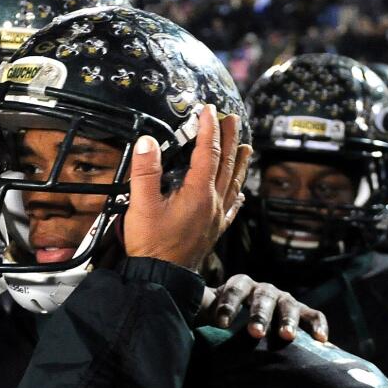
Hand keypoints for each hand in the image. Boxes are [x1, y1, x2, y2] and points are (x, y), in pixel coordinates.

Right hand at [123, 105, 251, 270]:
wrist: (161, 277)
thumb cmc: (151, 244)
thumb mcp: (141, 205)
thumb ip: (145, 172)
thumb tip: (147, 142)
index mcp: (198, 192)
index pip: (208, 152)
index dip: (209, 128)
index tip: (209, 110)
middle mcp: (212, 202)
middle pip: (226, 163)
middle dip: (229, 138)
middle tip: (232, 119)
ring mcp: (216, 217)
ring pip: (233, 183)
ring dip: (239, 162)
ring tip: (246, 147)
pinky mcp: (213, 230)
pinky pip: (232, 207)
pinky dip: (237, 194)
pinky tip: (240, 194)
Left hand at [202, 274, 328, 341]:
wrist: (246, 318)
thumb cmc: (223, 315)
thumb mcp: (208, 309)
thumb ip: (199, 307)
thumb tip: (177, 306)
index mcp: (240, 285)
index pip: (234, 290)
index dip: (228, 304)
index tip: (220, 324)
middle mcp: (264, 290)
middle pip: (263, 298)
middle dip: (258, 314)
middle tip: (254, 332)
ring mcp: (285, 299)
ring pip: (288, 306)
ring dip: (287, 320)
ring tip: (286, 337)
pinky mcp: (303, 312)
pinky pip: (314, 315)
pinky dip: (318, 325)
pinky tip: (322, 340)